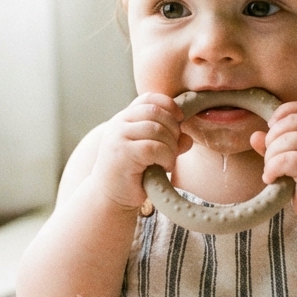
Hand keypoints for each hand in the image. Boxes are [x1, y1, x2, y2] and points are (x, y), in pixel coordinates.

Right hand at [90, 93, 189, 209]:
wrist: (108, 198)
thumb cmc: (131, 175)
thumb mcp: (151, 154)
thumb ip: (169, 142)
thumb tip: (187, 139)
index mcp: (124, 119)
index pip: (149, 98)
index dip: (169, 105)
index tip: (180, 120)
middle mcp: (118, 123)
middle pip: (156, 112)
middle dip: (173, 129)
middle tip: (173, 149)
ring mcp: (118, 137)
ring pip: (157, 130)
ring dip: (171, 147)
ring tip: (168, 161)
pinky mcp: (123, 153)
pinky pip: (155, 147)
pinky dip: (166, 157)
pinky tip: (164, 167)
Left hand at [251, 102, 296, 217]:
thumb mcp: (296, 157)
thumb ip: (277, 144)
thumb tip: (255, 136)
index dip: (281, 115)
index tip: (270, 130)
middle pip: (288, 123)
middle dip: (272, 141)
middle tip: (270, 161)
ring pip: (284, 141)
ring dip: (270, 158)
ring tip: (272, 171)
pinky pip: (284, 159)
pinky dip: (272, 169)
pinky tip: (271, 178)